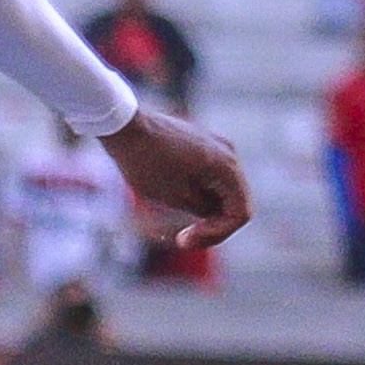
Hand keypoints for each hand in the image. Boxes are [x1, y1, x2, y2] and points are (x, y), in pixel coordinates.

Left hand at [100, 107, 251, 250]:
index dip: (217, 234)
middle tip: (182, 239)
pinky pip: (211, 177)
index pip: (241, 213)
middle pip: (235, 202)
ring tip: (177, 220)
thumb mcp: (174, 196)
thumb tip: (213, 214)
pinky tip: (174, 202)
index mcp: (227, 167)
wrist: (124, 125)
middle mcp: (229, 153)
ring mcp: (216, 146)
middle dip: (211, 225)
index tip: (185, 239)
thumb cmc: (146, 160)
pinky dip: (199, 194)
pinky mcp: (202, 145)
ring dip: (204, 211)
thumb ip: (202, 208)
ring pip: (222, 190)